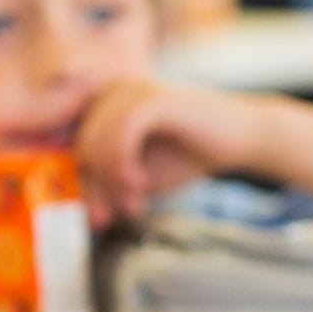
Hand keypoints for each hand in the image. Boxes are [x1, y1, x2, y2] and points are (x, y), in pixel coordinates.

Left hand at [75, 80, 270, 224]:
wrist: (239, 138)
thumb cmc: (184, 156)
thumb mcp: (136, 177)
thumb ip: (107, 187)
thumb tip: (85, 215)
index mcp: (101, 108)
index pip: (73, 150)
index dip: (83, 187)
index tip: (99, 220)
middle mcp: (109, 94)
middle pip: (82, 149)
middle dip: (99, 190)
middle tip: (121, 215)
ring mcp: (129, 92)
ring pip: (96, 144)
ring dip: (112, 183)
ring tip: (135, 203)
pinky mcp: (151, 98)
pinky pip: (119, 136)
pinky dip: (123, 166)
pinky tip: (140, 184)